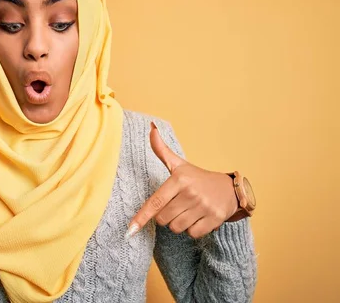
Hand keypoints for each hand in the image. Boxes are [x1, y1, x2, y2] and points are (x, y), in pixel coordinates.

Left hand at [125, 122, 237, 239]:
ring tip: (188, 211)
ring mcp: (204, 206)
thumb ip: (162, 150)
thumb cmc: (198, 178)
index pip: (156, 202)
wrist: (230, 188)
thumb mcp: (179, 164)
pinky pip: (192, 234)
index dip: (142, 216)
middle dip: (165, 216)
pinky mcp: (215, 219)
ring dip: (179, 223)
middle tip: (176, 205)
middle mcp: (191, 193)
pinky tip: (199, 218)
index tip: (130, 229)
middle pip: (163, 218)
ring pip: (176, 228)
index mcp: (179, 179)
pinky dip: (193, 230)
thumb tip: (151, 127)